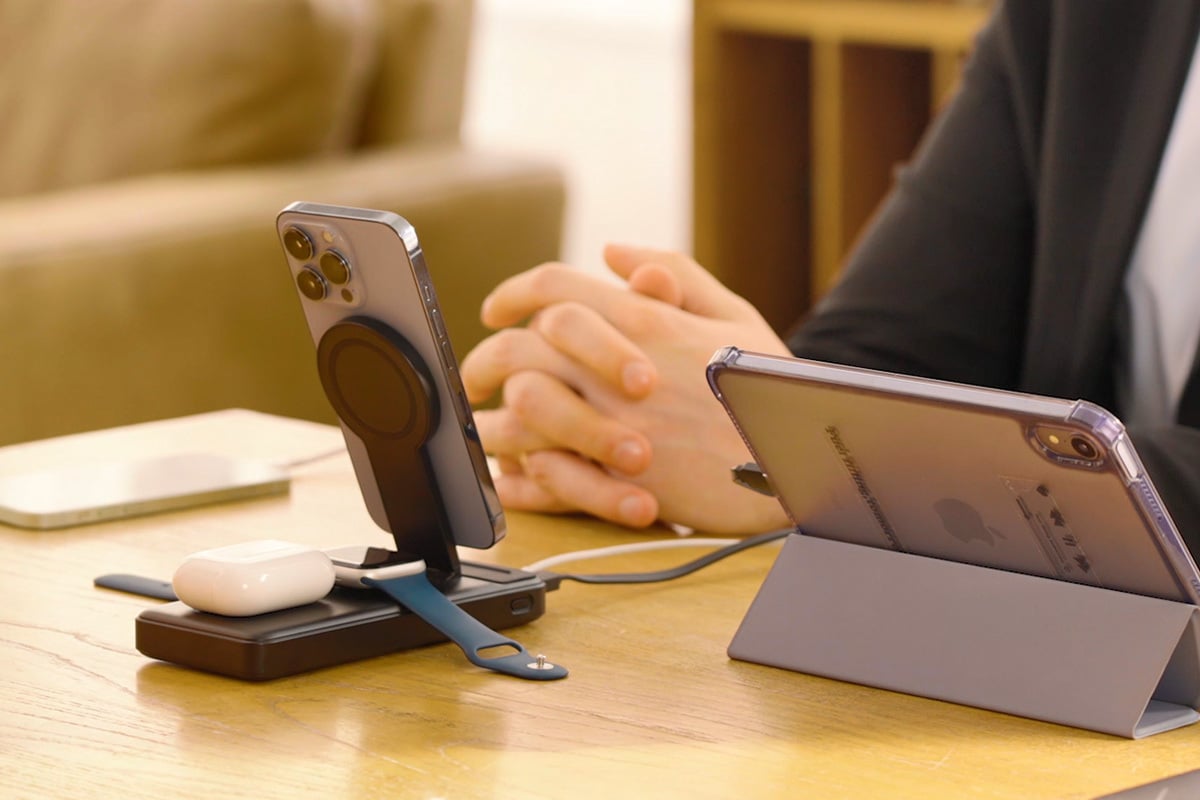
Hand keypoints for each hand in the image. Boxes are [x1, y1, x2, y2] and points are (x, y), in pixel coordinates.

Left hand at [461, 244, 792, 533]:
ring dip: (492, 415)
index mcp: (646, 322)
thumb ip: (674, 274)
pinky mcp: (617, 482)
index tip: (497, 308)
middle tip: (477, 373)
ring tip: (486, 423)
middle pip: (518, 346)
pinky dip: (518, 471)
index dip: (513, 292)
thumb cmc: (768, 389)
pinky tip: (513, 469)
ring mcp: (615, 426)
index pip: (553, 287)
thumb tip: (614, 254)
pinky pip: (541, 472)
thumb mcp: (735, 315)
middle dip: (483, 357)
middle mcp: (621, 370)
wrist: (798, 469)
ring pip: (519, 407)